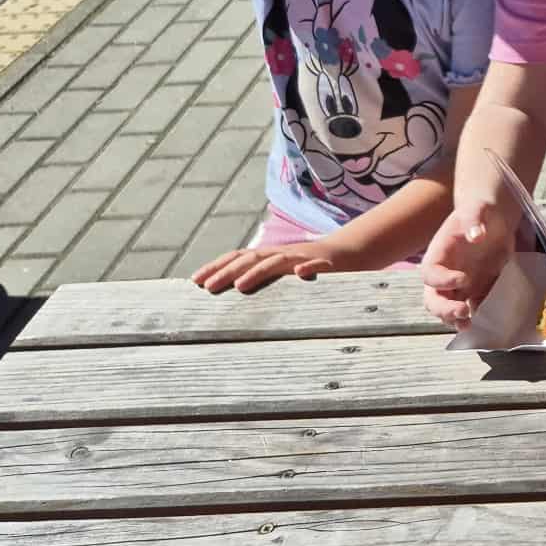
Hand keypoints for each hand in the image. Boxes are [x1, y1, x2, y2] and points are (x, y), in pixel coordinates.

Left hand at [192, 237, 351, 294]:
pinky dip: (309, 268)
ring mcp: (304, 257)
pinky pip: (318, 266)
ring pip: (278, 262)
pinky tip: (302, 273)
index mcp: (270, 256)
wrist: (350, 253)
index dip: (217, 267)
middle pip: (251, 259)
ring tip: (240, 285)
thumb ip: (261, 279)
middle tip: (207, 287)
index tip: (195, 281)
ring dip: (258, 271)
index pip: (238, 258)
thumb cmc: (311, 268)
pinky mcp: (327, 265)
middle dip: (227, 272)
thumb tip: (229, 291)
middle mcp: (283, 254)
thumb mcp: (282, 273)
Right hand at [419, 197, 508, 328]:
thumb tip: (476, 235)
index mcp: (439, 254)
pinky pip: (470, 306)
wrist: (494, 219)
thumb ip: (474, 220)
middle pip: (432, 298)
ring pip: (447, 307)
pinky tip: (483, 317)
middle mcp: (444, 273)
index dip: (442, 280)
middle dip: (443, 309)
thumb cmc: (479, 211)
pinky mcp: (475, 289)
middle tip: (462, 312)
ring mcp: (458, 284)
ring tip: (468, 325)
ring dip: (454, 319)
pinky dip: (474, 315)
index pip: (430, 273)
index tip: (463, 279)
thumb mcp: (477, 209)